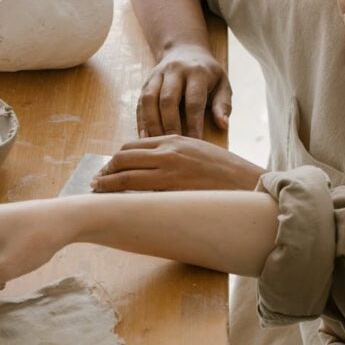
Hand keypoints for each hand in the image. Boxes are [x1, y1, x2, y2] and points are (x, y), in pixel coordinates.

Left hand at [92, 135, 263, 191]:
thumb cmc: (226, 171)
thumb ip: (175, 154)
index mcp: (174, 140)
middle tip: (98, 181)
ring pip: (126, 176)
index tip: (110, 168)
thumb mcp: (198, 151)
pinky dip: (125, 199)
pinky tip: (119, 205)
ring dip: (108, 185)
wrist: (247, 183)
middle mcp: (168, 153)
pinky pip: (141, 195)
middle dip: (107, 170)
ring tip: (98, 192)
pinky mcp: (173, 191)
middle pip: (124, 157)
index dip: (117, 158)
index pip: (133, 145)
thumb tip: (155, 166)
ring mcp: (169, 172)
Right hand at [138, 44, 230, 138]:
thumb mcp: (222, 84)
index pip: (194, 101)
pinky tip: (144, 137)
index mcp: (197, 72)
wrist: (185, 49)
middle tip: (173, 146)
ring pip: (149, 100)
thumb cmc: (208, 74)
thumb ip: (223, 104)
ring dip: (152, 124)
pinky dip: (141, 121)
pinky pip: (140, 103)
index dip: (194, 124)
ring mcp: (157, 75)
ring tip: (157, 144)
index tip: (195, 142)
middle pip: (168, 100)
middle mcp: (175, 70)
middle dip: (170, 125)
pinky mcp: (146, 82)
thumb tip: (223, 125)